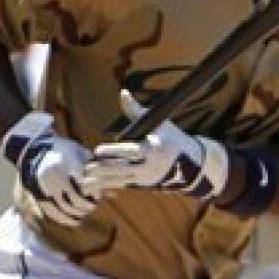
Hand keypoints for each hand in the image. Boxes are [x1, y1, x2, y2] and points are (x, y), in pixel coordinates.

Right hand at [1, 110, 99, 226]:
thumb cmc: (68, 154)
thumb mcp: (83, 156)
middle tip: (93, 205)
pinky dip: (66, 220)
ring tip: (86, 211)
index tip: (98, 195)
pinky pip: (54, 213)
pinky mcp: (40, 196)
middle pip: (76, 198)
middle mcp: (56, 175)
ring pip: (66, 208)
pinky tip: (76, 221)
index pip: (85, 183)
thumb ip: (98, 171)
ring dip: (79, 213)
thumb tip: (115, 191)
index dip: (95, 193)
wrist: (40, 153)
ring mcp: (47, 187)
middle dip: (88, 205)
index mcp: (68, 163)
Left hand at [85, 90, 229, 201]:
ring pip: (121, 180)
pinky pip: (123, 185)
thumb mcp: (158, 122)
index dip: (113, 151)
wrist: (192, 163)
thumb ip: (136, 110)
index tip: (97, 150)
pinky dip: (109, 185)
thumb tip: (123, 92)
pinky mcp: (145, 185)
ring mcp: (147, 178)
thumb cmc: (171, 136)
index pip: (130, 151)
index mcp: (154, 149)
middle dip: (103, 169)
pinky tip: (95, 185)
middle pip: (123, 169)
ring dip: (102, 181)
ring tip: (85, 180)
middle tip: (85, 167)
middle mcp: (150, 166)